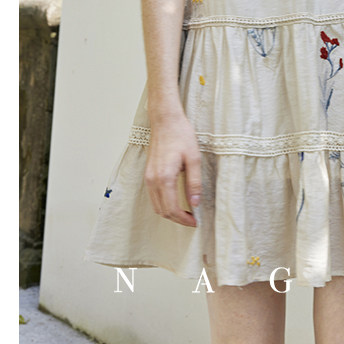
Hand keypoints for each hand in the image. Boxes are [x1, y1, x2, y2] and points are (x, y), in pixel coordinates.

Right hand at [144, 111, 201, 226]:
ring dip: (170, 212)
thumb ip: (194, 183)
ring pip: (156, 206)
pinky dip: (163, 204)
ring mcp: (148, 178)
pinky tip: (175, 201)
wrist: (165, 121)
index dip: (184, 219)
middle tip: (192, 219)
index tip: (195, 221)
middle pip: (162, 211)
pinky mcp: (147, 174)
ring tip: (186, 212)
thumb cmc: (181, 136)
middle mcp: (153, 180)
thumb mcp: (194, 159)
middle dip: (177, 219)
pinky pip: (153, 197)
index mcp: (165, 178)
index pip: (172, 209)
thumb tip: (195, 202)